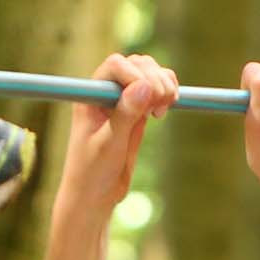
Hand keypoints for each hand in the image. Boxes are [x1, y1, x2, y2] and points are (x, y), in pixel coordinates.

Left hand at [58, 52, 178, 214]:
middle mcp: (107, 91)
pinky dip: (168, 93)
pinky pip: (158, 89)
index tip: (149, 99)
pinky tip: (166, 109)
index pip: (116, 65)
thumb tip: (144, 86)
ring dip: (164, 84)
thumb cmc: (92, 171)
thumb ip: (125, 115)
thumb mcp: (109, 145)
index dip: (136, 75)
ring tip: (163, 109)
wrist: (95, 194)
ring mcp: (124, 99)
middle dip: (155, 79)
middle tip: (159, 110)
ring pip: (151, 72)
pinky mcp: (139, 110)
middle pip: (138, 64)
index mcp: (91, 94)